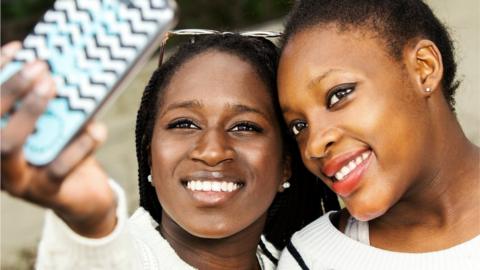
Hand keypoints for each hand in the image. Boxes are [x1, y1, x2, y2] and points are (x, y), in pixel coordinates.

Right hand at [1, 41, 115, 237]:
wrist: (86, 196)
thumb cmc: (69, 153)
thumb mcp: (61, 125)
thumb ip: (58, 106)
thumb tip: (68, 71)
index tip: (19, 48)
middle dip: (11, 88)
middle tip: (40, 67)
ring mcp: (16, 180)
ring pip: (8, 144)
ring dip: (30, 110)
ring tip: (55, 86)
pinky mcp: (45, 193)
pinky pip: (57, 167)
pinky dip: (77, 145)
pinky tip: (96, 128)